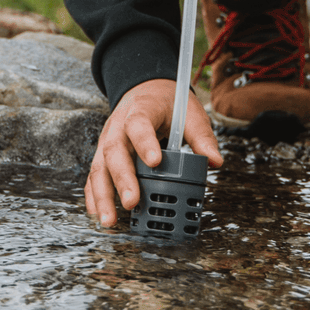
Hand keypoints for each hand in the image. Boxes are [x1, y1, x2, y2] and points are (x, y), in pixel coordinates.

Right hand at [84, 80, 222, 227]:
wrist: (147, 90)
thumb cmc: (168, 103)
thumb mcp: (189, 112)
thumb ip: (201, 136)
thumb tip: (215, 161)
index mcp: (141, 109)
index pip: (139, 123)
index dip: (145, 142)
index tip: (155, 162)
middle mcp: (119, 125)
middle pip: (114, 150)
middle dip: (122, 178)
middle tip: (132, 202)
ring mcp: (107, 140)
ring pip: (99, 167)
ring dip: (103, 195)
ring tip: (110, 220)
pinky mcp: (103, 155)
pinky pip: (94, 176)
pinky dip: (94, 196)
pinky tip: (99, 215)